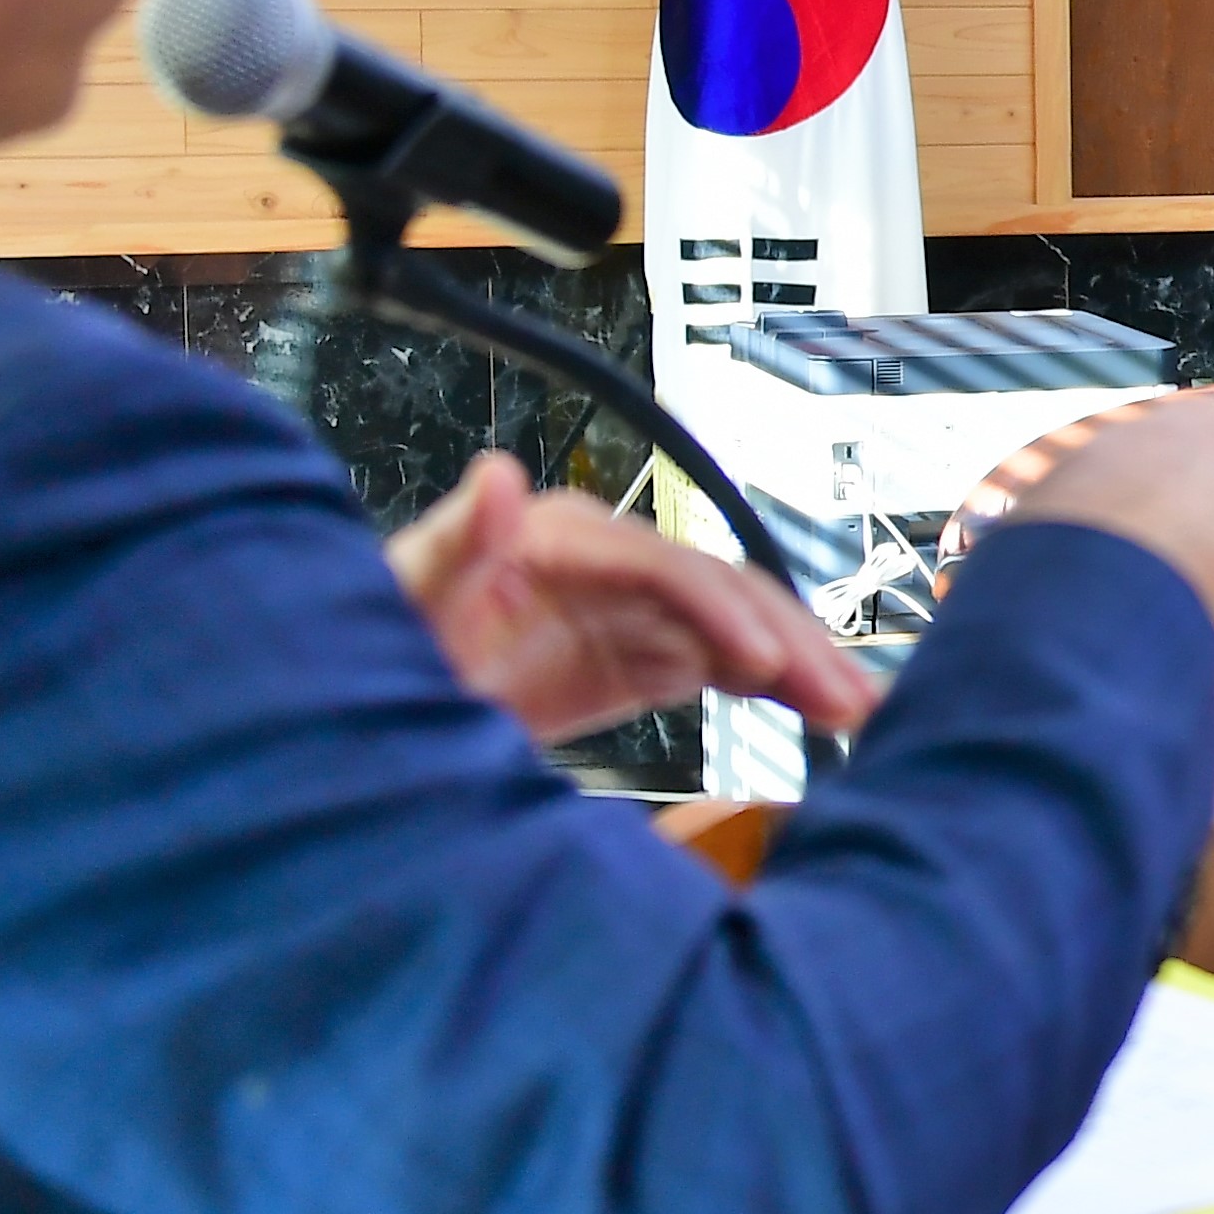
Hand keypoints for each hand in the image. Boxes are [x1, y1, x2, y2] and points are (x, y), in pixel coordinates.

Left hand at [390, 451, 880, 744]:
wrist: (353, 735)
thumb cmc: (364, 665)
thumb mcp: (398, 613)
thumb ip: (449, 548)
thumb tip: (498, 478)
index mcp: (547, 541)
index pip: (657, 564)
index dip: (718, 609)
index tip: (765, 661)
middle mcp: (595, 565)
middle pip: (715, 591)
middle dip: (787, 641)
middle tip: (848, 700)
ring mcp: (619, 612)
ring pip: (731, 626)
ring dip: (798, 664)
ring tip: (859, 712)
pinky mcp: (629, 658)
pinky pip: (717, 662)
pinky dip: (772, 685)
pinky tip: (822, 713)